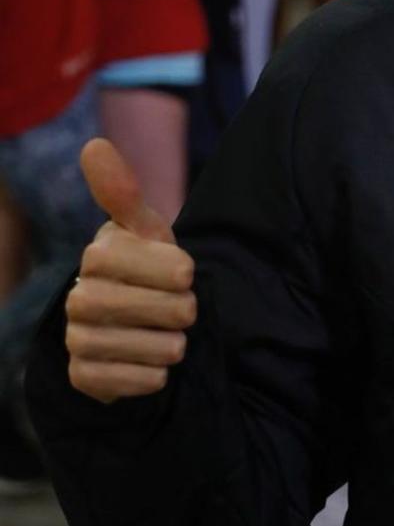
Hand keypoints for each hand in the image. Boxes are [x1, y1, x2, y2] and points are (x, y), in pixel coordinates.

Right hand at [65, 140, 195, 404]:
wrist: (134, 328)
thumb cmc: (147, 270)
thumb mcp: (147, 231)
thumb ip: (124, 194)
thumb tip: (93, 145)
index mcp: (100, 255)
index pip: (163, 268)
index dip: (179, 273)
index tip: (182, 274)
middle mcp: (80, 296)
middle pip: (163, 310)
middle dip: (182, 310)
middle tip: (179, 308)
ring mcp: (77, 338)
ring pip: (154, 347)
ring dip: (173, 343)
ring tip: (168, 335)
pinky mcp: (84, 376)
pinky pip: (138, 381)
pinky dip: (156, 375)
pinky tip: (152, 363)